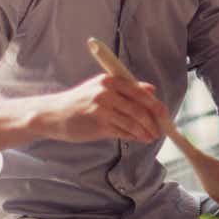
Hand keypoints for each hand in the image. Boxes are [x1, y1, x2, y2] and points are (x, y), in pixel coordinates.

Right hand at [43, 74, 167, 143]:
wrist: (54, 114)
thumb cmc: (80, 101)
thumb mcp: (101, 87)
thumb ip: (127, 88)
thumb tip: (152, 90)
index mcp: (110, 81)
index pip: (140, 92)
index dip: (155, 105)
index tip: (164, 114)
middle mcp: (107, 93)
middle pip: (139, 109)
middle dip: (153, 121)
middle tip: (160, 129)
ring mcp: (103, 110)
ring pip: (132, 123)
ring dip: (145, 132)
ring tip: (151, 136)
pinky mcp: (99, 126)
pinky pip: (122, 132)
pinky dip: (133, 136)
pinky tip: (139, 138)